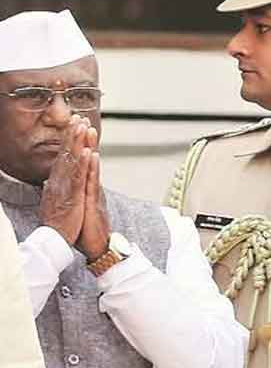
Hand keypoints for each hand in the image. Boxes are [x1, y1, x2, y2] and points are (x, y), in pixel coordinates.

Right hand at [39, 115, 90, 244]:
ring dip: (77, 143)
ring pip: (72, 160)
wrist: (55, 240)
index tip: (75, 125)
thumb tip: (54, 178)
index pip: (64, 156)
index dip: (69, 140)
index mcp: (58, 181)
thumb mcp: (59, 200)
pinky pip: (78, 177)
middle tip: (78, 117)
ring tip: (82, 126)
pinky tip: (88, 152)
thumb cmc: (60, 222)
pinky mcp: (72, 196)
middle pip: (66, 153)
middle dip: (73, 134)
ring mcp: (65, 187)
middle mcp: (59, 181)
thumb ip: (59, 186)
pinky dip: (82, 163)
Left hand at [77, 125, 110, 258]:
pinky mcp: (95, 201)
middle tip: (85, 120)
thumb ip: (80, 195)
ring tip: (91, 131)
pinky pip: (93, 182)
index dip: (80, 147)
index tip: (77, 130)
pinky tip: (93, 156)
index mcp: (87, 189)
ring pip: (92, 166)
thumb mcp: (82, 208)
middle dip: (87, 140)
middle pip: (89, 160)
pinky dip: (93, 168)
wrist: (99, 247)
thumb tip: (74, 184)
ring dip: (92, 147)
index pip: (83, 164)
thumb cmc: (89, 231)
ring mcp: (95, 193)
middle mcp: (93, 187)